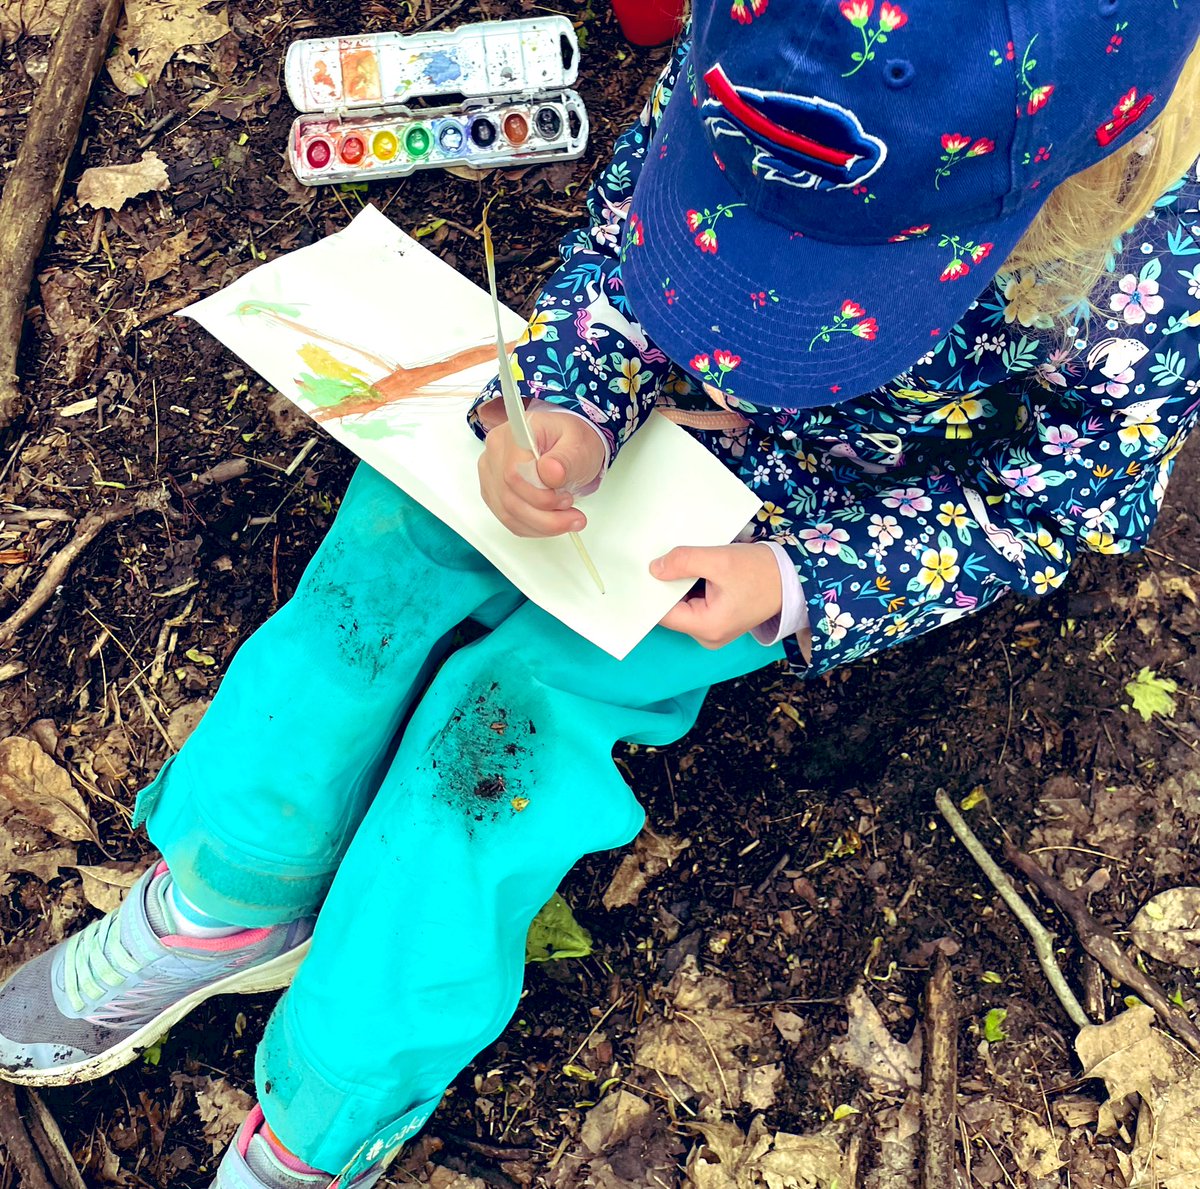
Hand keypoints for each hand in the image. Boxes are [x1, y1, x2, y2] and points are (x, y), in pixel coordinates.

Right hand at [478, 410, 606, 537]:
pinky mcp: (495, 494)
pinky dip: (534, 527)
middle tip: (575, 517)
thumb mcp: (579, 444)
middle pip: (509, 498)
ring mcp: (491, 475)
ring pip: (508, 514)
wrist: (568, 447)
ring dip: (542, 525)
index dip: (540, 496)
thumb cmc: (572, 441)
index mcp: (513, 435)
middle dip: (545, 517)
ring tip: (569, 520)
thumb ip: (565, 459)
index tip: (567, 499)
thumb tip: (549, 472)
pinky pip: (509, 520)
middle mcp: (495, 454)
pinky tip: (553, 522)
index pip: (514, 475)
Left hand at [651, 543, 782, 648]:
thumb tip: (654, 569)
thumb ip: (684, 562)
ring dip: (678, 585)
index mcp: (706, 627)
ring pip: (682, 606)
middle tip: (657, 560)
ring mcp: (713, 630)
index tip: (642, 570)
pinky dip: (691, 588)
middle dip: (665, 586)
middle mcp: (707, 636)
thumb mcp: (720, 560)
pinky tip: (691, 570)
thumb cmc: (760, 571)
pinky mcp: (718, 620)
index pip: (663, 614)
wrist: (793, 577)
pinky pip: (694, 604)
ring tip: (676, 562)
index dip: (651, 592)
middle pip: (671, 611)